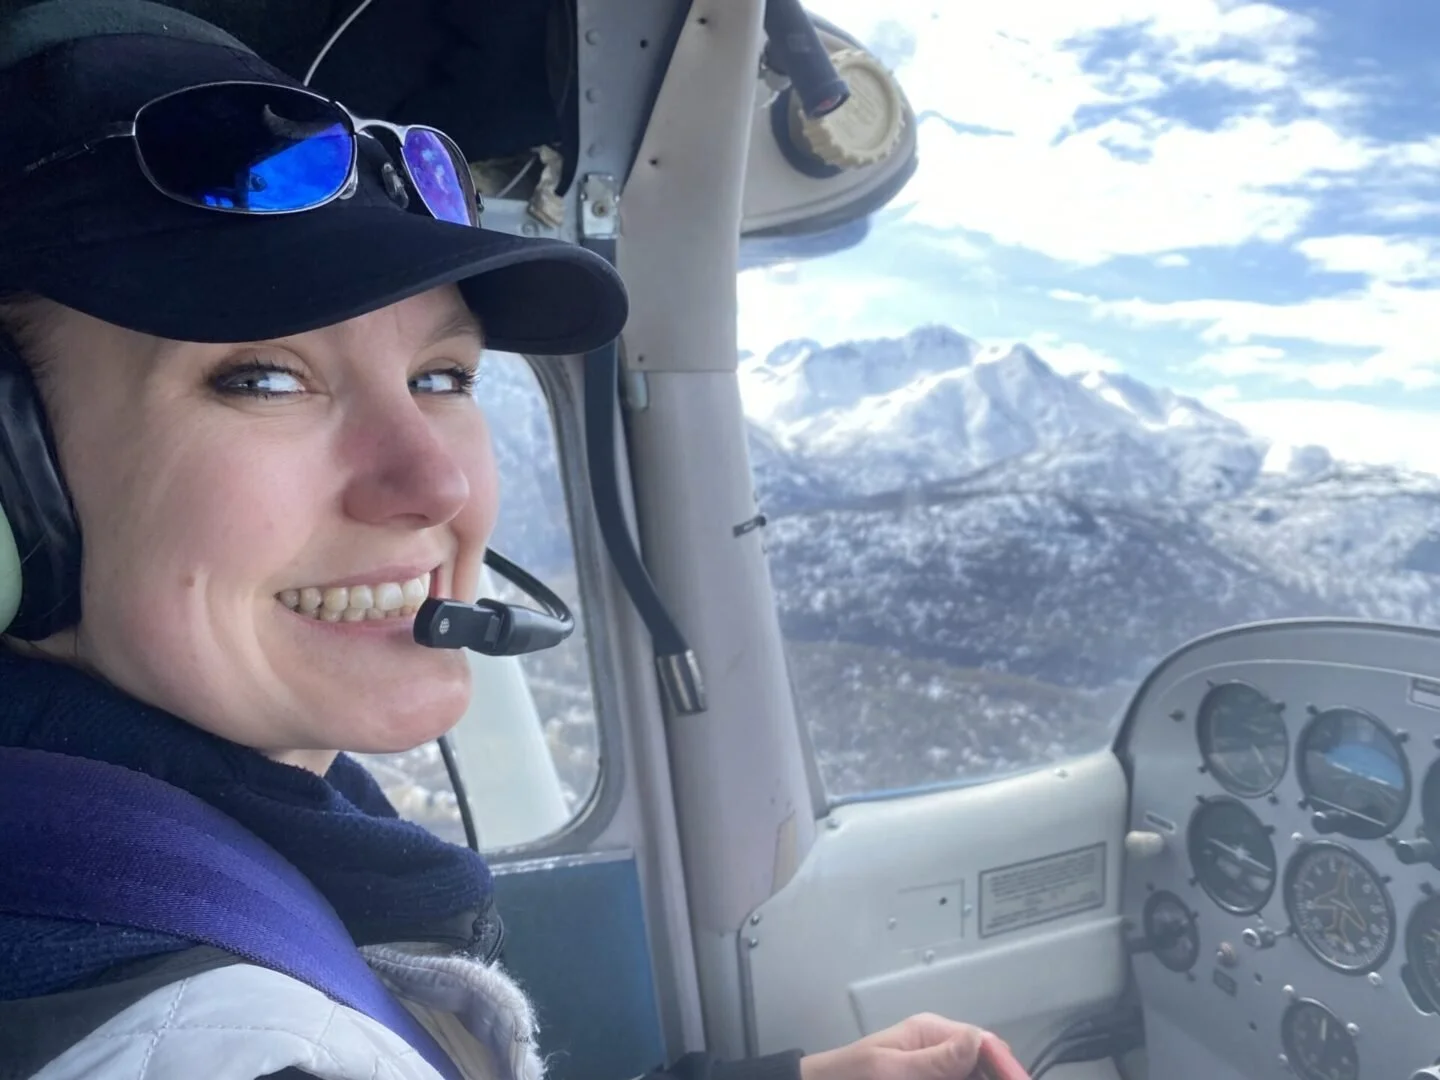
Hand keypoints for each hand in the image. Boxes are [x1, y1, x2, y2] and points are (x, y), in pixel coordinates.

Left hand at [798, 1013, 1020, 1079]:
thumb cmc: (852, 1076)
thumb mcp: (892, 1069)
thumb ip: (935, 1058)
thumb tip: (976, 1037)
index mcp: (931, 1031)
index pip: (982, 1043)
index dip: (1005, 1066)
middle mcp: (938, 1047)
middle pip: (982, 1065)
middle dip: (996, 1077)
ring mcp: (933, 1068)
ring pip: (970, 1076)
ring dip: (981, 1079)